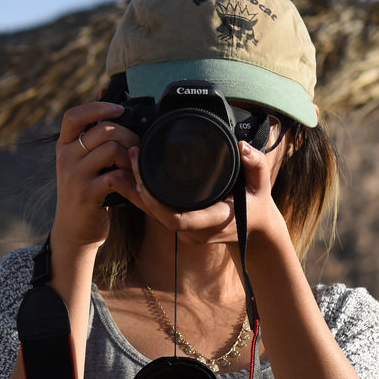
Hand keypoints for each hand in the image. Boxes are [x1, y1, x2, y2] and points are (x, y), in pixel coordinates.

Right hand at [51, 100, 139, 251]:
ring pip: (111, 149)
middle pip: (103, 130)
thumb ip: (91, 137)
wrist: (74, 230)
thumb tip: (106, 95)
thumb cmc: (85, 190)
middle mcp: (65, 158)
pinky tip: (133, 181)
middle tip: (137, 148)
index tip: (119, 109)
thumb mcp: (80, 162)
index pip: (74, 116)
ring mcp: (75, 176)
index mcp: (64, 146)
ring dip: (130, 156)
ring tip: (134, 166)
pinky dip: (129, 176)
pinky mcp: (87, 194)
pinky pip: (115, 175)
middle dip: (128, 135)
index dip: (98, 107)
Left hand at [121, 136, 292, 248]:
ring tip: (117, 167)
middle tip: (130, 157)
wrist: (255, 231)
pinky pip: (155, 210)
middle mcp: (194, 229)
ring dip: (134, 191)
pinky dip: (140, 195)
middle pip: (157, 213)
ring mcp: (185, 229)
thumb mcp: (261, 185)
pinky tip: (125, 179)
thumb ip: (256, 165)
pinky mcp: (179, 222)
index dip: (156, 203)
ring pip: (152, 212)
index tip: (143, 180)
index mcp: (213, 220)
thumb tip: (244, 147)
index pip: (178, 218)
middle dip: (139, 189)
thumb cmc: (257, 206)